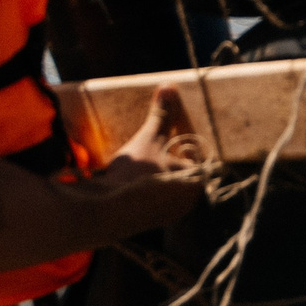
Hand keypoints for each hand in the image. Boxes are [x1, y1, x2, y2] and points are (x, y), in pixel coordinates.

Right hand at [76, 85, 204, 227]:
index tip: (173, 122)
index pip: (199, 153)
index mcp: (197, 181)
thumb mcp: (150, 137)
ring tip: (146, 152)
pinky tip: (135, 173)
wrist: (106, 210)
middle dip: (173, 151)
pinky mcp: (151, 219)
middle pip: (185, 168)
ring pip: (170, 183)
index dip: (185, 134)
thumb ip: (162, 114)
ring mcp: (169, 213)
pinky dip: (149, 182)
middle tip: (159, 135)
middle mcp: (188, 201)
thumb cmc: (136, 173)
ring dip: (160, 168)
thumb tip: (168, 86)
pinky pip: (156, 195)